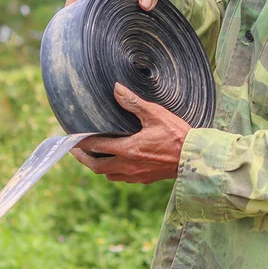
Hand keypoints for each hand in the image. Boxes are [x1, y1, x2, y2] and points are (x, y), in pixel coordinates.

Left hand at [70, 83, 190, 183]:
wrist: (195, 158)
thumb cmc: (177, 135)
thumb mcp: (155, 114)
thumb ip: (133, 103)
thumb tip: (116, 89)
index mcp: (128, 149)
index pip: (97, 146)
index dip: (82, 142)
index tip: (72, 138)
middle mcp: (128, 166)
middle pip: (97, 167)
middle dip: (84, 158)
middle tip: (76, 150)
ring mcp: (136, 175)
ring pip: (109, 175)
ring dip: (99, 166)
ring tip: (94, 156)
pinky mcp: (145, 179)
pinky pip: (123, 178)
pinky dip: (114, 171)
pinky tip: (117, 163)